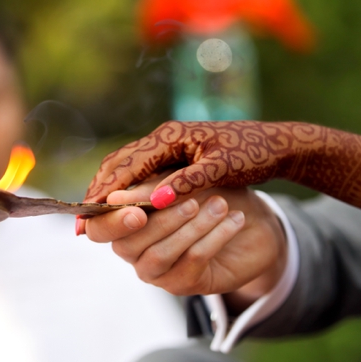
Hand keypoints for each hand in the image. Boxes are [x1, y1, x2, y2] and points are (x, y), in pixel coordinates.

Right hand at [84, 120, 325, 208]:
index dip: (103, 194)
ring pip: (127, 166)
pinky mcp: (179, 154)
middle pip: (118, 164)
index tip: (86, 219)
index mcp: (171, 138)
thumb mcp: (221, 170)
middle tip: (82, 223)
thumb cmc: (253, 155)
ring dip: (109, 190)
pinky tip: (124, 205)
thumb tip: (153, 203)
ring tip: (95, 216)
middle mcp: (165, 138)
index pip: (125, 167)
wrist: (278, 144)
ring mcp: (171, 144)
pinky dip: (127, 187)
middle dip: (99, 192)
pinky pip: (142, 170)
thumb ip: (186, 184)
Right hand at [84, 179, 286, 310]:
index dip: (111, 222)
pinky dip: (214, 237)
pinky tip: (234, 219)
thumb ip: (154, 189)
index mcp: (125, 220)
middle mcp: (134, 250)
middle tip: (191, 202)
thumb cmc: (213, 192)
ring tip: (220, 205)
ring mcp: (157, 271)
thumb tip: (115, 197)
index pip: (98, 229)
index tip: (137, 211)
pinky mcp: (184, 284)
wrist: (255, 220)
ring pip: (159, 256)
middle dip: (159, 222)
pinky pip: (192, 262)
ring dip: (191, 229)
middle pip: (126, 246)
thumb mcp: (185, 181)